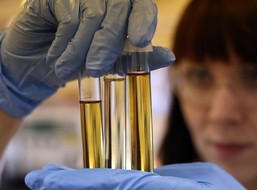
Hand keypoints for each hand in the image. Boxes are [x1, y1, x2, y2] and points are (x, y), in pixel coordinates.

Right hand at [0, 0, 174, 117]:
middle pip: (118, 9)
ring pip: (92, 14)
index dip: (143, 19)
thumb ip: (139, 58)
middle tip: (97, 69)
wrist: (40, 66)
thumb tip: (170, 56)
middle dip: (108, 43)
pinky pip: (67, 16)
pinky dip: (64, 42)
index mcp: (123, 12)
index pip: (142, 6)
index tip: (140, 40)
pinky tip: (57, 57)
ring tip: (68, 70)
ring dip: (80, 48)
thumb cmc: (80, 64)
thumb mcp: (112, 65)